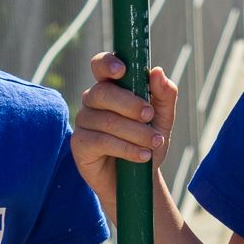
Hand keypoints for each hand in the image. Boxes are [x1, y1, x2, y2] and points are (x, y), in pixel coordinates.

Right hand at [74, 55, 176, 214]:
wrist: (139, 180)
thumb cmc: (147, 142)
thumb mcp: (162, 119)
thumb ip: (164, 95)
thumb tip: (157, 72)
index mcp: (112, 86)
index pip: (101, 65)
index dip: (108, 63)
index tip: (122, 71)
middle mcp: (93, 100)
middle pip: (103, 92)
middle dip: (131, 104)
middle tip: (150, 116)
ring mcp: (84, 121)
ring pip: (107, 120)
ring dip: (136, 132)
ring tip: (154, 143)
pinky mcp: (79, 144)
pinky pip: (100, 141)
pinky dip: (126, 148)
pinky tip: (142, 156)